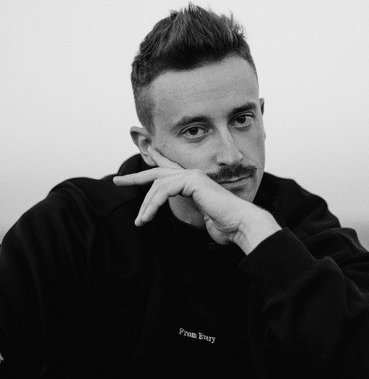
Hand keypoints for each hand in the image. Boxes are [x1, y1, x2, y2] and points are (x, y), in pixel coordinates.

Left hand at [113, 147, 279, 252]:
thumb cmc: (224, 224)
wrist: (240, 224)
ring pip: (158, 185)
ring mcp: (192, 176)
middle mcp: (192, 175)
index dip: (156, 162)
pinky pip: (164, 191)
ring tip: (140, 222)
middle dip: (136, 176)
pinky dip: (153, 204)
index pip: (170, 170)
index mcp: (194, 182)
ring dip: (146, 205)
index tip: (145, 154)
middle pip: (157, 173)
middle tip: (117, 181)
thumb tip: (176, 212)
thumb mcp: (200, 216)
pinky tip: (148, 216)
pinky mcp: (192, 181)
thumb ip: (188, 208)